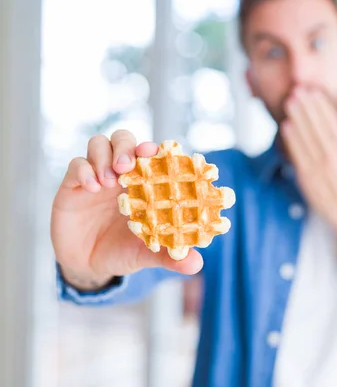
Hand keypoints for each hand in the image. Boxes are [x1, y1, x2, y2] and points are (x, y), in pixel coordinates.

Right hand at [51, 130, 203, 290]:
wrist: (89, 266)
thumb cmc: (123, 252)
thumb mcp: (147, 254)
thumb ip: (170, 256)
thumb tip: (196, 264)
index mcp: (143, 183)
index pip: (149, 154)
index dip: (154, 149)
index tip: (156, 152)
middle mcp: (120, 173)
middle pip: (123, 139)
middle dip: (126, 146)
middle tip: (126, 166)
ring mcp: (96, 176)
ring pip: (98, 144)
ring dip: (104, 157)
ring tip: (109, 182)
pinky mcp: (72, 185)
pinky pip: (76, 165)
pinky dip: (84, 171)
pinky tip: (91, 188)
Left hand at [281, 87, 336, 237]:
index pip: (332, 123)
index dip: (322, 107)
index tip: (314, 93)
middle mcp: (332, 158)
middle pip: (316, 127)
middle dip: (306, 107)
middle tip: (298, 91)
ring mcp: (317, 168)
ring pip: (305, 138)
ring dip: (296, 118)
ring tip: (290, 102)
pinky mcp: (306, 178)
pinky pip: (297, 155)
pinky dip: (291, 140)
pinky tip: (286, 126)